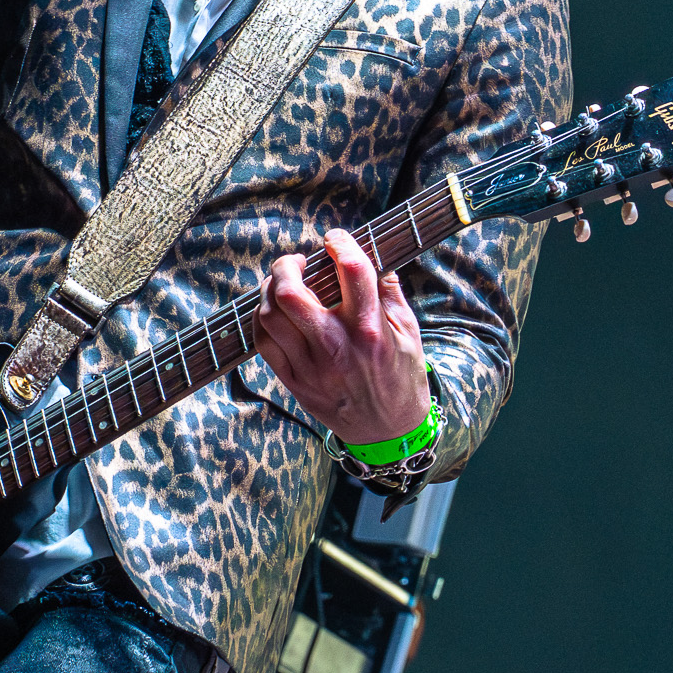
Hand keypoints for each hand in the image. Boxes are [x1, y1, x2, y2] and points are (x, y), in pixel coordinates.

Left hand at [254, 228, 427, 445]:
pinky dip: (262, 319)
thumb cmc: (402, 378)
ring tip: (284, 284)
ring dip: (270, 290)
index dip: (340, 243)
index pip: (351, 271)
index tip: (335, 239)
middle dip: (287, 265)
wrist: (388, 433)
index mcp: (370, 330)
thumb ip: (390, 294)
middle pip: (290, 292)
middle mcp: (337, 347)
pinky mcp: (295, 382)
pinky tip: (275, 311)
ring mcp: (311, 367)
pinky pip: (263, 343)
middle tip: (297, 261)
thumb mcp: (410, 334)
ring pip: (269, 316)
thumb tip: (376, 259)